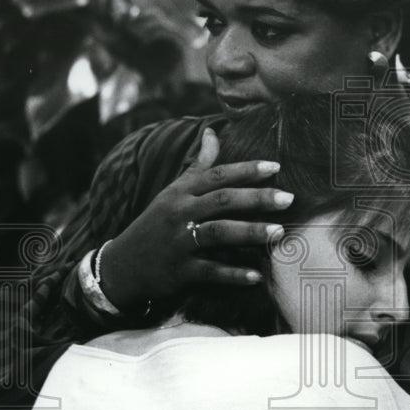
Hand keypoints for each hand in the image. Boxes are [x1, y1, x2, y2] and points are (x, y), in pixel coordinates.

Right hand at [97, 128, 292, 310]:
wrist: (122, 265)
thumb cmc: (156, 223)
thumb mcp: (173, 192)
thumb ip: (198, 165)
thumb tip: (212, 133)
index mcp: (181, 192)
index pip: (217, 175)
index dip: (246, 170)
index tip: (276, 167)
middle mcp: (180, 213)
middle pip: (222, 200)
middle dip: (256, 199)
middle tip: (288, 198)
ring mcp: (179, 242)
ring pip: (218, 233)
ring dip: (250, 232)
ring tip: (279, 233)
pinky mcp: (179, 270)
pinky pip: (211, 271)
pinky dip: (234, 274)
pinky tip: (257, 276)